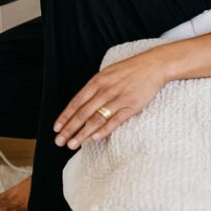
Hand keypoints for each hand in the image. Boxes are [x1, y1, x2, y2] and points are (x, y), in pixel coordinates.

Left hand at [53, 49, 168, 149]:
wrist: (154, 65)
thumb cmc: (130, 70)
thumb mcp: (108, 73)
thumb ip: (95, 87)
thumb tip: (82, 103)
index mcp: (97, 81)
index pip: (76, 102)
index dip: (66, 116)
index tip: (57, 128)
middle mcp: (105, 90)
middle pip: (83, 113)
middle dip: (70, 129)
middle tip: (60, 141)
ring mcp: (118, 98)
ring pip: (96, 119)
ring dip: (83, 133)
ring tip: (73, 144)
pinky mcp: (132, 106)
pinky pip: (115, 120)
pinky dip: (104, 130)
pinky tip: (95, 139)